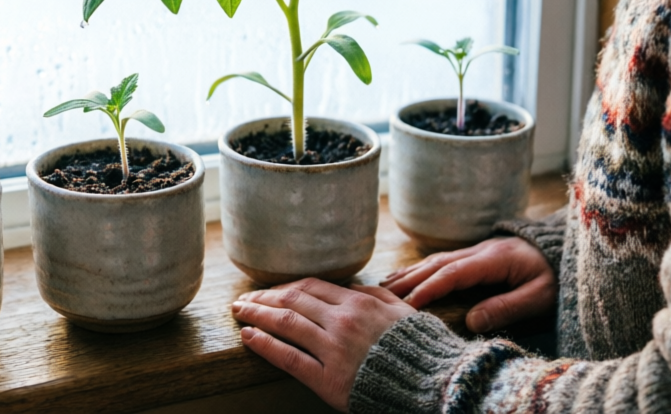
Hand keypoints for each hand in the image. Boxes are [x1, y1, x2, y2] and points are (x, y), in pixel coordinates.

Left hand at [232, 278, 415, 411]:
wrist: (432, 384)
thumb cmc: (420, 350)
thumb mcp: (403, 313)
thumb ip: (378, 296)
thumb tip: (355, 286)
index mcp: (360, 302)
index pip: (311, 287)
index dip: (285, 287)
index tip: (269, 291)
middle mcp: (342, 321)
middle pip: (292, 301)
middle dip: (263, 298)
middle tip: (243, 299)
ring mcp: (333, 349)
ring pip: (285, 324)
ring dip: (257, 315)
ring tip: (239, 312)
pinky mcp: (327, 379)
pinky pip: (289, 358)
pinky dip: (265, 345)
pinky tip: (248, 337)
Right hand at [381, 236, 555, 333]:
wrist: (566, 250)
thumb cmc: (555, 275)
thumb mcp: (540, 296)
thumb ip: (507, 307)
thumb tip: (471, 321)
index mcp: (493, 259)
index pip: (452, 274)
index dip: (428, 288)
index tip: (406, 304)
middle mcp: (479, 251)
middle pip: (435, 264)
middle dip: (407, 280)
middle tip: (379, 296)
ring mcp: (476, 250)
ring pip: (434, 260)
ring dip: (408, 272)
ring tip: (382, 286)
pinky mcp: (476, 255)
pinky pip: (441, 261)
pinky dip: (419, 269)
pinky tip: (405, 277)